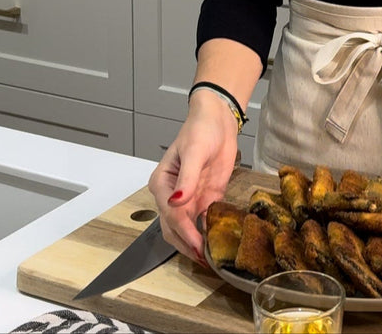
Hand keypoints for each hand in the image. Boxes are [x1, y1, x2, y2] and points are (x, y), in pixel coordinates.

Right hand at [147, 91, 239, 265]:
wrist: (218, 120)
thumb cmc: (200, 130)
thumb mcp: (194, 152)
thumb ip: (187, 179)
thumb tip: (177, 202)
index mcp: (162, 184)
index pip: (171, 215)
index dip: (185, 233)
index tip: (197, 247)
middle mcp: (172, 195)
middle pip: (174, 228)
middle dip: (187, 245)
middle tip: (204, 261)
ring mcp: (189, 198)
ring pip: (188, 228)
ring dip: (196, 242)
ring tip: (211, 259)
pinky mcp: (207, 197)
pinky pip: (205, 219)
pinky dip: (209, 231)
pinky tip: (218, 241)